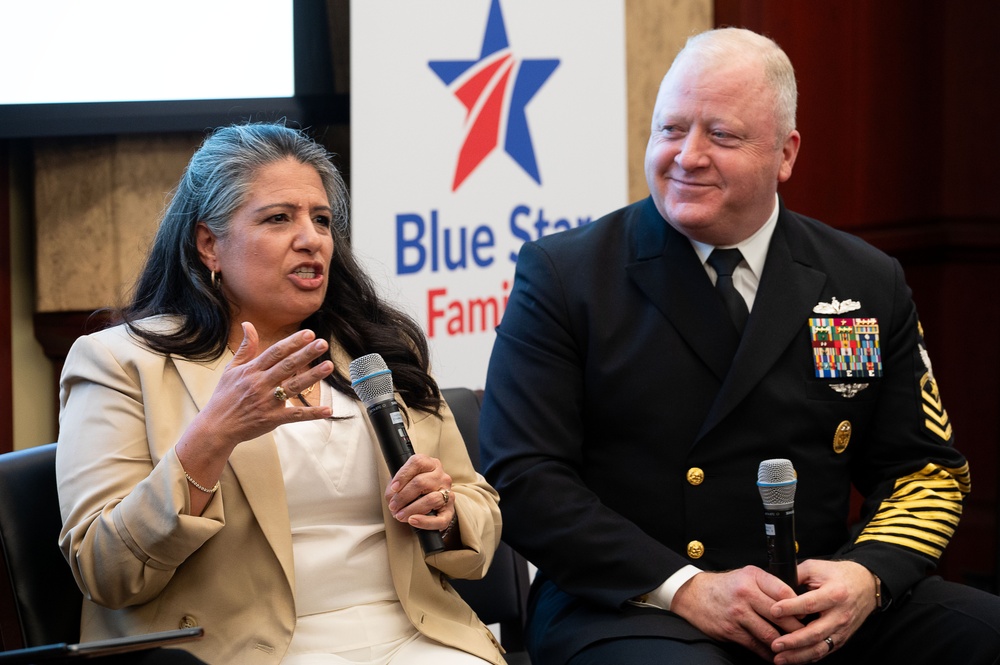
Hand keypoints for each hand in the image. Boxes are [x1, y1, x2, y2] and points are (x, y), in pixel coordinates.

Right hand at [186, 322, 333, 453]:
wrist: (216, 427)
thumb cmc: (224, 396)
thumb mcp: (231, 369)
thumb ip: (246, 348)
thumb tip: (248, 324)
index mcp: (252, 370)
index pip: (275, 352)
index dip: (292, 342)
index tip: (309, 333)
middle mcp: (261, 384)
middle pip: (287, 366)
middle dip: (306, 354)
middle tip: (323, 343)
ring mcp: (268, 402)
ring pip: (294, 387)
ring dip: (312, 376)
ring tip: (328, 366)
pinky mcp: (273, 419)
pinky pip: (296, 415)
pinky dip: (312, 413)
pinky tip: (328, 410)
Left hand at [385, 454, 454, 530]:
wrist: (432, 505)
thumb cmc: (415, 490)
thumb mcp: (404, 482)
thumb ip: (396, 486)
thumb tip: (391, 496)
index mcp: (430, 464)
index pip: (417, 463)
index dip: (403, 475)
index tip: (393, 488)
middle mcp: (441, 476)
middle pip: (421, 483)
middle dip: (402, 497)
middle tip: (392, 506)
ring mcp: (447, 493)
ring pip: (430, 499)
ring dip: (411, 509)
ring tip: (399, 515)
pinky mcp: (449, 511)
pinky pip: (439, 519)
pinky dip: (424, 522)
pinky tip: (413, 521)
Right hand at [670, 566, 803, 661]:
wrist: (693, 595)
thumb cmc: (724, 586)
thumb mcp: (746, 575)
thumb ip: (768, 585)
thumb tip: (795, 601)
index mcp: (752, 577)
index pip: (785, 592)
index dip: (799, 605)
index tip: (806, 614)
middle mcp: (745, 594)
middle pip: (781, 616)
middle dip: (797, 628)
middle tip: (808, 634)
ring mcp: (738, 614)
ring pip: (771, 634)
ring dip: (786, 644)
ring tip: (796, 647)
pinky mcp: (731, 630)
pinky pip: (756, 645)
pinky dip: (769, 653)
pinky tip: (778, 654)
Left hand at [769, 560, 876, 663]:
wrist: (865, 585)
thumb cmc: (837, 575)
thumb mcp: (816, 567)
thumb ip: (796, 575)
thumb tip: (775, 585)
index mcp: (835, 594)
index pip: (810, 604)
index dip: (790, 608)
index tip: (773, 611)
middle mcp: (840, 615)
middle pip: (815, 632)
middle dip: (793, 641)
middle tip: (775, 644)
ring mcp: (842, 629)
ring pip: (819, 647)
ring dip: (798, 655)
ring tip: (780, 658)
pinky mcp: (841, 639)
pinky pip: (824, 651)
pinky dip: (808, 657)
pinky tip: (793, 659)